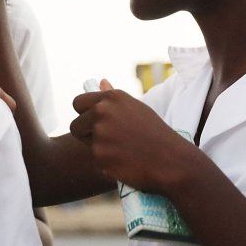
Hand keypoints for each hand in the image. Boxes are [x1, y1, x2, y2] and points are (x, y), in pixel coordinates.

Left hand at [69, 80, 200, 193]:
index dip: (84, 114)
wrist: (170, 160)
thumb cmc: (154, 133)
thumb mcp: (135, 108)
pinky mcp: (99, 156)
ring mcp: (100, 134)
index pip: (78, 103)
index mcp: (111, 97)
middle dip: (85, 135)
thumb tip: (100, 81)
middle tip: (108, 141)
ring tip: (122, 150)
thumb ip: (112, 97)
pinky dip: (107, 164)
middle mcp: (102, 112)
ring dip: (99, 150)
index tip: (94, 122)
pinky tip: (125, 162)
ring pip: (86, 145)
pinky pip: (96, 161)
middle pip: (75, 126)